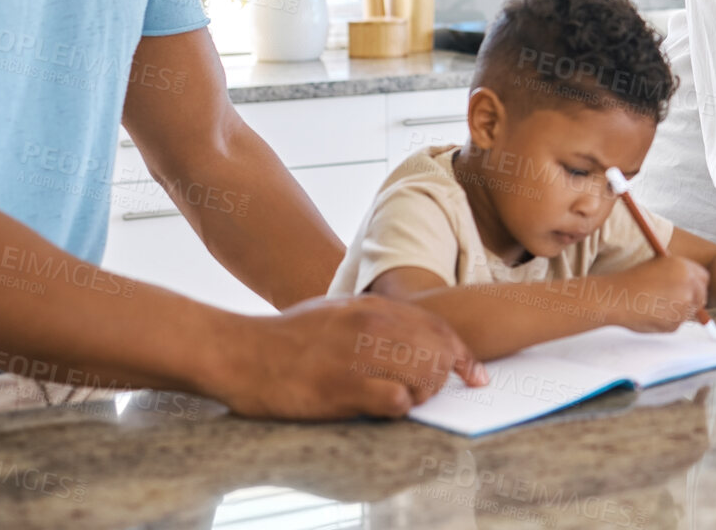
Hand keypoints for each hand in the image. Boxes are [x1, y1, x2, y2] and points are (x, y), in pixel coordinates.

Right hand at [208, 294, 485, 419]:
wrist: (240, 352)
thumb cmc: (288, 338)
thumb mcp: (337, 312)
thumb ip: (375, 321)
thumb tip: (412, 339)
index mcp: (372, 307)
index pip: (438, 327)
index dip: (463, 355)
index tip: (474, 376)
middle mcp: (371, 325)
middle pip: (439, 351)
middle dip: (443, 377)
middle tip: (427, 392)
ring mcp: (358, 355)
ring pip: (425, 375)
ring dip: (424, 394)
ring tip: (405, 400)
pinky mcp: (343, 387)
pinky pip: (397, 400)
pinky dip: (400, 408)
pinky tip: (383, 407)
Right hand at [611, 255, 709, 331]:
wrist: (616, 297)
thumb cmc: (631, 281)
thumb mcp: (657, 266)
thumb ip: (676, 274)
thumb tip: (689, 286)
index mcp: (684, 267)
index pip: (703, 278)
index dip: (696, 284)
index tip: (690, 289)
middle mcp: (689, 285)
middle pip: (701, 297)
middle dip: (692, 301)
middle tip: (677, 303)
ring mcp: (684, 305)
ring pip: (687, 313)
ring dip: (675, 312)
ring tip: (651, 306)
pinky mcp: (676, 323)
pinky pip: (675, 324)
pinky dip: (666, 322)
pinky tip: (648, 315)